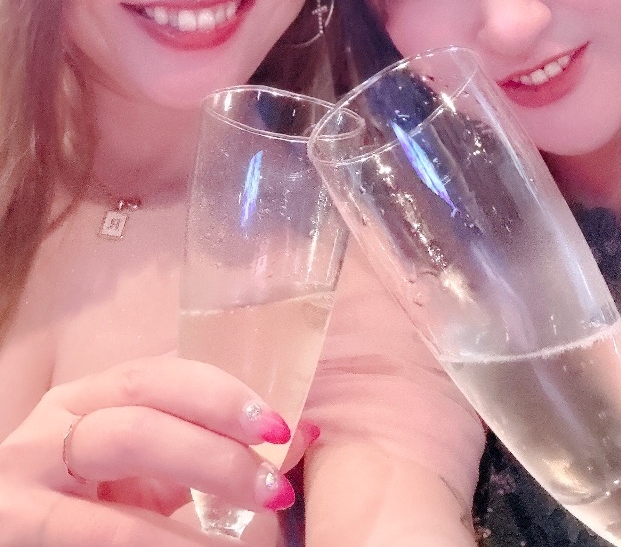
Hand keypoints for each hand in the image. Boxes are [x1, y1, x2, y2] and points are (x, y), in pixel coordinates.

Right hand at [0, 356, 295, 545]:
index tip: (280, 423)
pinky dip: (162, 540)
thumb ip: (205, 453)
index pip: (160, 374)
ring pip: (126, 444)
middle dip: (218, 430)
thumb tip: (306, 433)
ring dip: (203, 469)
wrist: (16, 543)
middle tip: (275, 470)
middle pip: (145, 403)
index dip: (222, 393)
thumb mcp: (141, 479)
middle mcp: (56, 422)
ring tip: (259, 502)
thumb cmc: (86, 509)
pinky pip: (99, 529)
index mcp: (88, 399)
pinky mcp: (16, 523)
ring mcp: (27, 472)